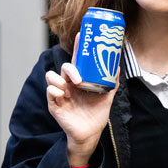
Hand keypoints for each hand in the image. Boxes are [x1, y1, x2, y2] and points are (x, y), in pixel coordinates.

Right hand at [45, 32, 118, 165]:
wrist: (90, 133)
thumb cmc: (96, 113)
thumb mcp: (106, 96)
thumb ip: (112, 82)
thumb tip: (117, 66)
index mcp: (80, 79)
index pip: (77, 60)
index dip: (78, 47)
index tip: (81, 34)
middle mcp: (69, 84)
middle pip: (64, 67)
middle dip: (70, 70)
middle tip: (78, 80)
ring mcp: (61, 93)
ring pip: (51, 77)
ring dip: (59, 81)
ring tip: (69, 91)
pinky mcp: (54, 104)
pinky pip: (50, 92)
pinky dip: (55, 92)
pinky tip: (63, 97)